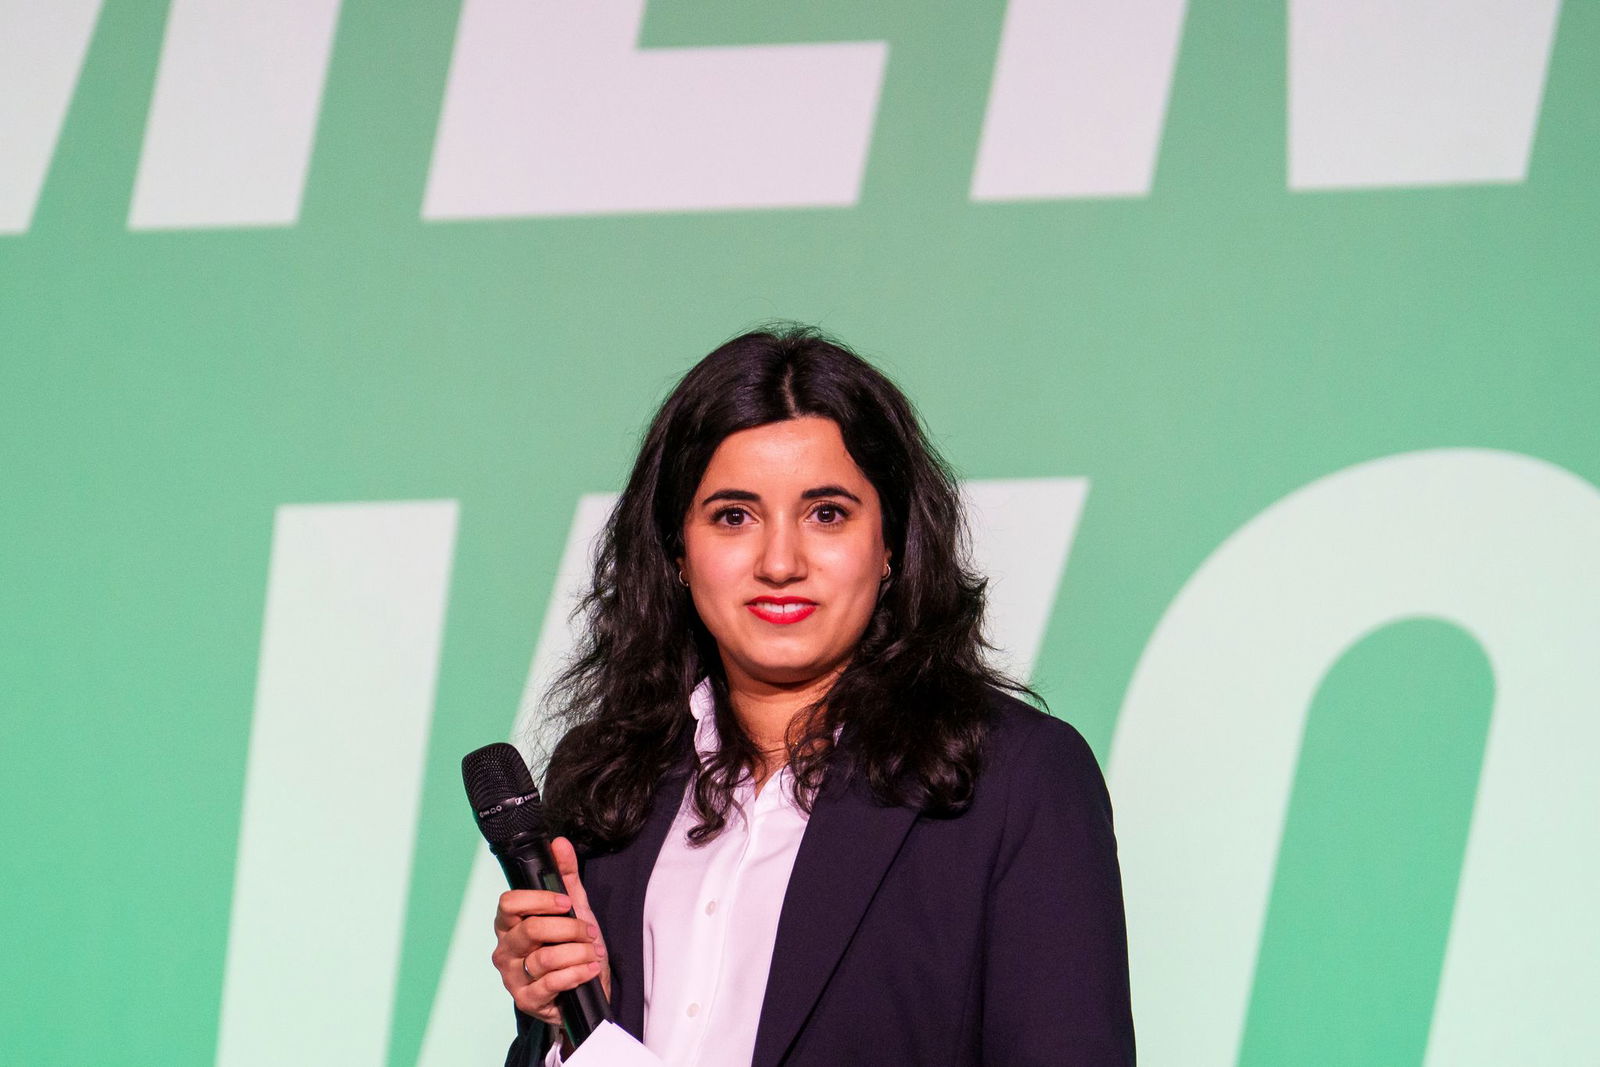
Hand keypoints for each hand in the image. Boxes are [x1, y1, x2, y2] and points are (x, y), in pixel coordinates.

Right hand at [491, 836, 611, 1027]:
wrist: (584, 989)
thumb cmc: (571, 947)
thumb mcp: (574, 909)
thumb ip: (566, 876)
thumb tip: (559, 843)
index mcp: (509, 925)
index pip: (508, 904)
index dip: (539, 900)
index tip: (565, 902)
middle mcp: (505, 950)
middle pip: (530, 929)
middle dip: (569, 928)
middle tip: (589, 931)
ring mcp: (513, 978)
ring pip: (544, 957)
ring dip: (578, 952)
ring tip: (593, 952)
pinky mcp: (527, 1000)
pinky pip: (552, 983)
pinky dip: (578, 972)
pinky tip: (590, 968)